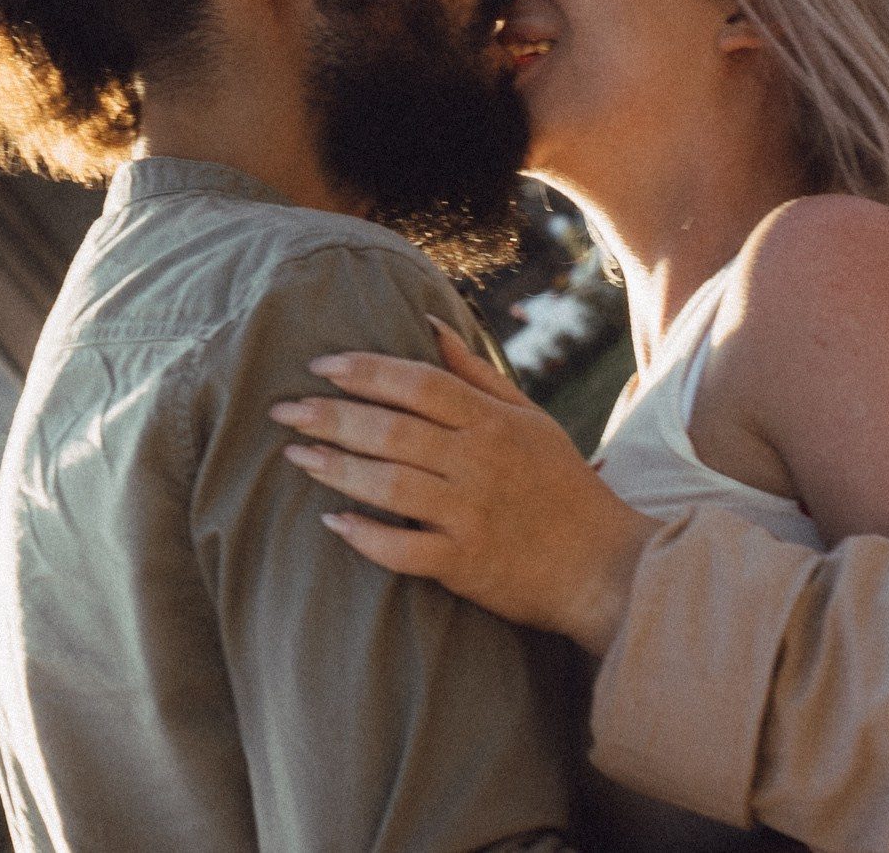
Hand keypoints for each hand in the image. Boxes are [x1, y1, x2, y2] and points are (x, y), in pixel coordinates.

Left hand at [270, 319, 658, 654]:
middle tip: (284, 410)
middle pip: (391, 430)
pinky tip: (333, 524)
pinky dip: (366, 536)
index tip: (321, 366)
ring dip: (336, 469)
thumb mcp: (530, 418)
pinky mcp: (466, 563)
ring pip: (389, 484)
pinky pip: (404, 550)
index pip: (418, 383)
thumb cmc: (562, 485)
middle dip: (331, 416)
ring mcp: (471, 513)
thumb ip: (476, 373)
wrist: (605, 565)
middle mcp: (479, 462)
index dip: (366, 371)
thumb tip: (428, 323)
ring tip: (296, 456)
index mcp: (492, 422)